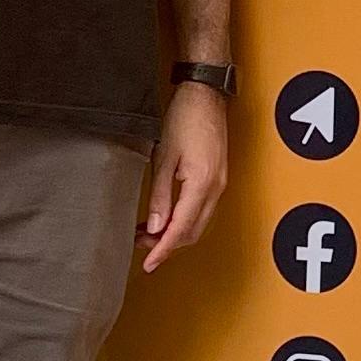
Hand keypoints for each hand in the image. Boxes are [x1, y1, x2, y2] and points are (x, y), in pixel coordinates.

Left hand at [138, 80, 230, 271]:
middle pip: (192, 231)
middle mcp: (216, 189)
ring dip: (174, 231)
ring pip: (198, 222)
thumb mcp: (164, 158)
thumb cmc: (185, 119)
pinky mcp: (217, 177)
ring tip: (148, 230)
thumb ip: (160, 196)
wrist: (206, 96)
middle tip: (140, 244)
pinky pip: (202, 209)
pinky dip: (183, 218)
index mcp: (202, 185)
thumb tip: (155, 226)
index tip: (148, 264)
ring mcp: (220, 184)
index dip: (162, 250)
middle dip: (166, 243)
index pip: (180, 229)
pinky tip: (166, 214)